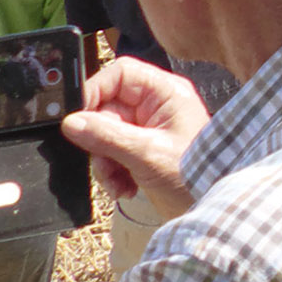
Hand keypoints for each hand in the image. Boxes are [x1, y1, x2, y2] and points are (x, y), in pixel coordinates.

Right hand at [65, 55, 208, 222]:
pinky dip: (112, 173)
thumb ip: (107, 136)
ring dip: (104, 162)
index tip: (76, 118)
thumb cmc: (194, 176)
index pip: (120, 74)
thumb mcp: (147, 154)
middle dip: (99, 141)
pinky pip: (112, 154)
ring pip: (105, 135)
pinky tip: (124, 188)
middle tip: (105, 163)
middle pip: (107, 108)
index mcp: (166, 93)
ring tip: (118, 182)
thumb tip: (71, 122)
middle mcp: (156, 106)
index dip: (95, 91)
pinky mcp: (142, 152)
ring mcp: (149, 129)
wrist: (210, 207)